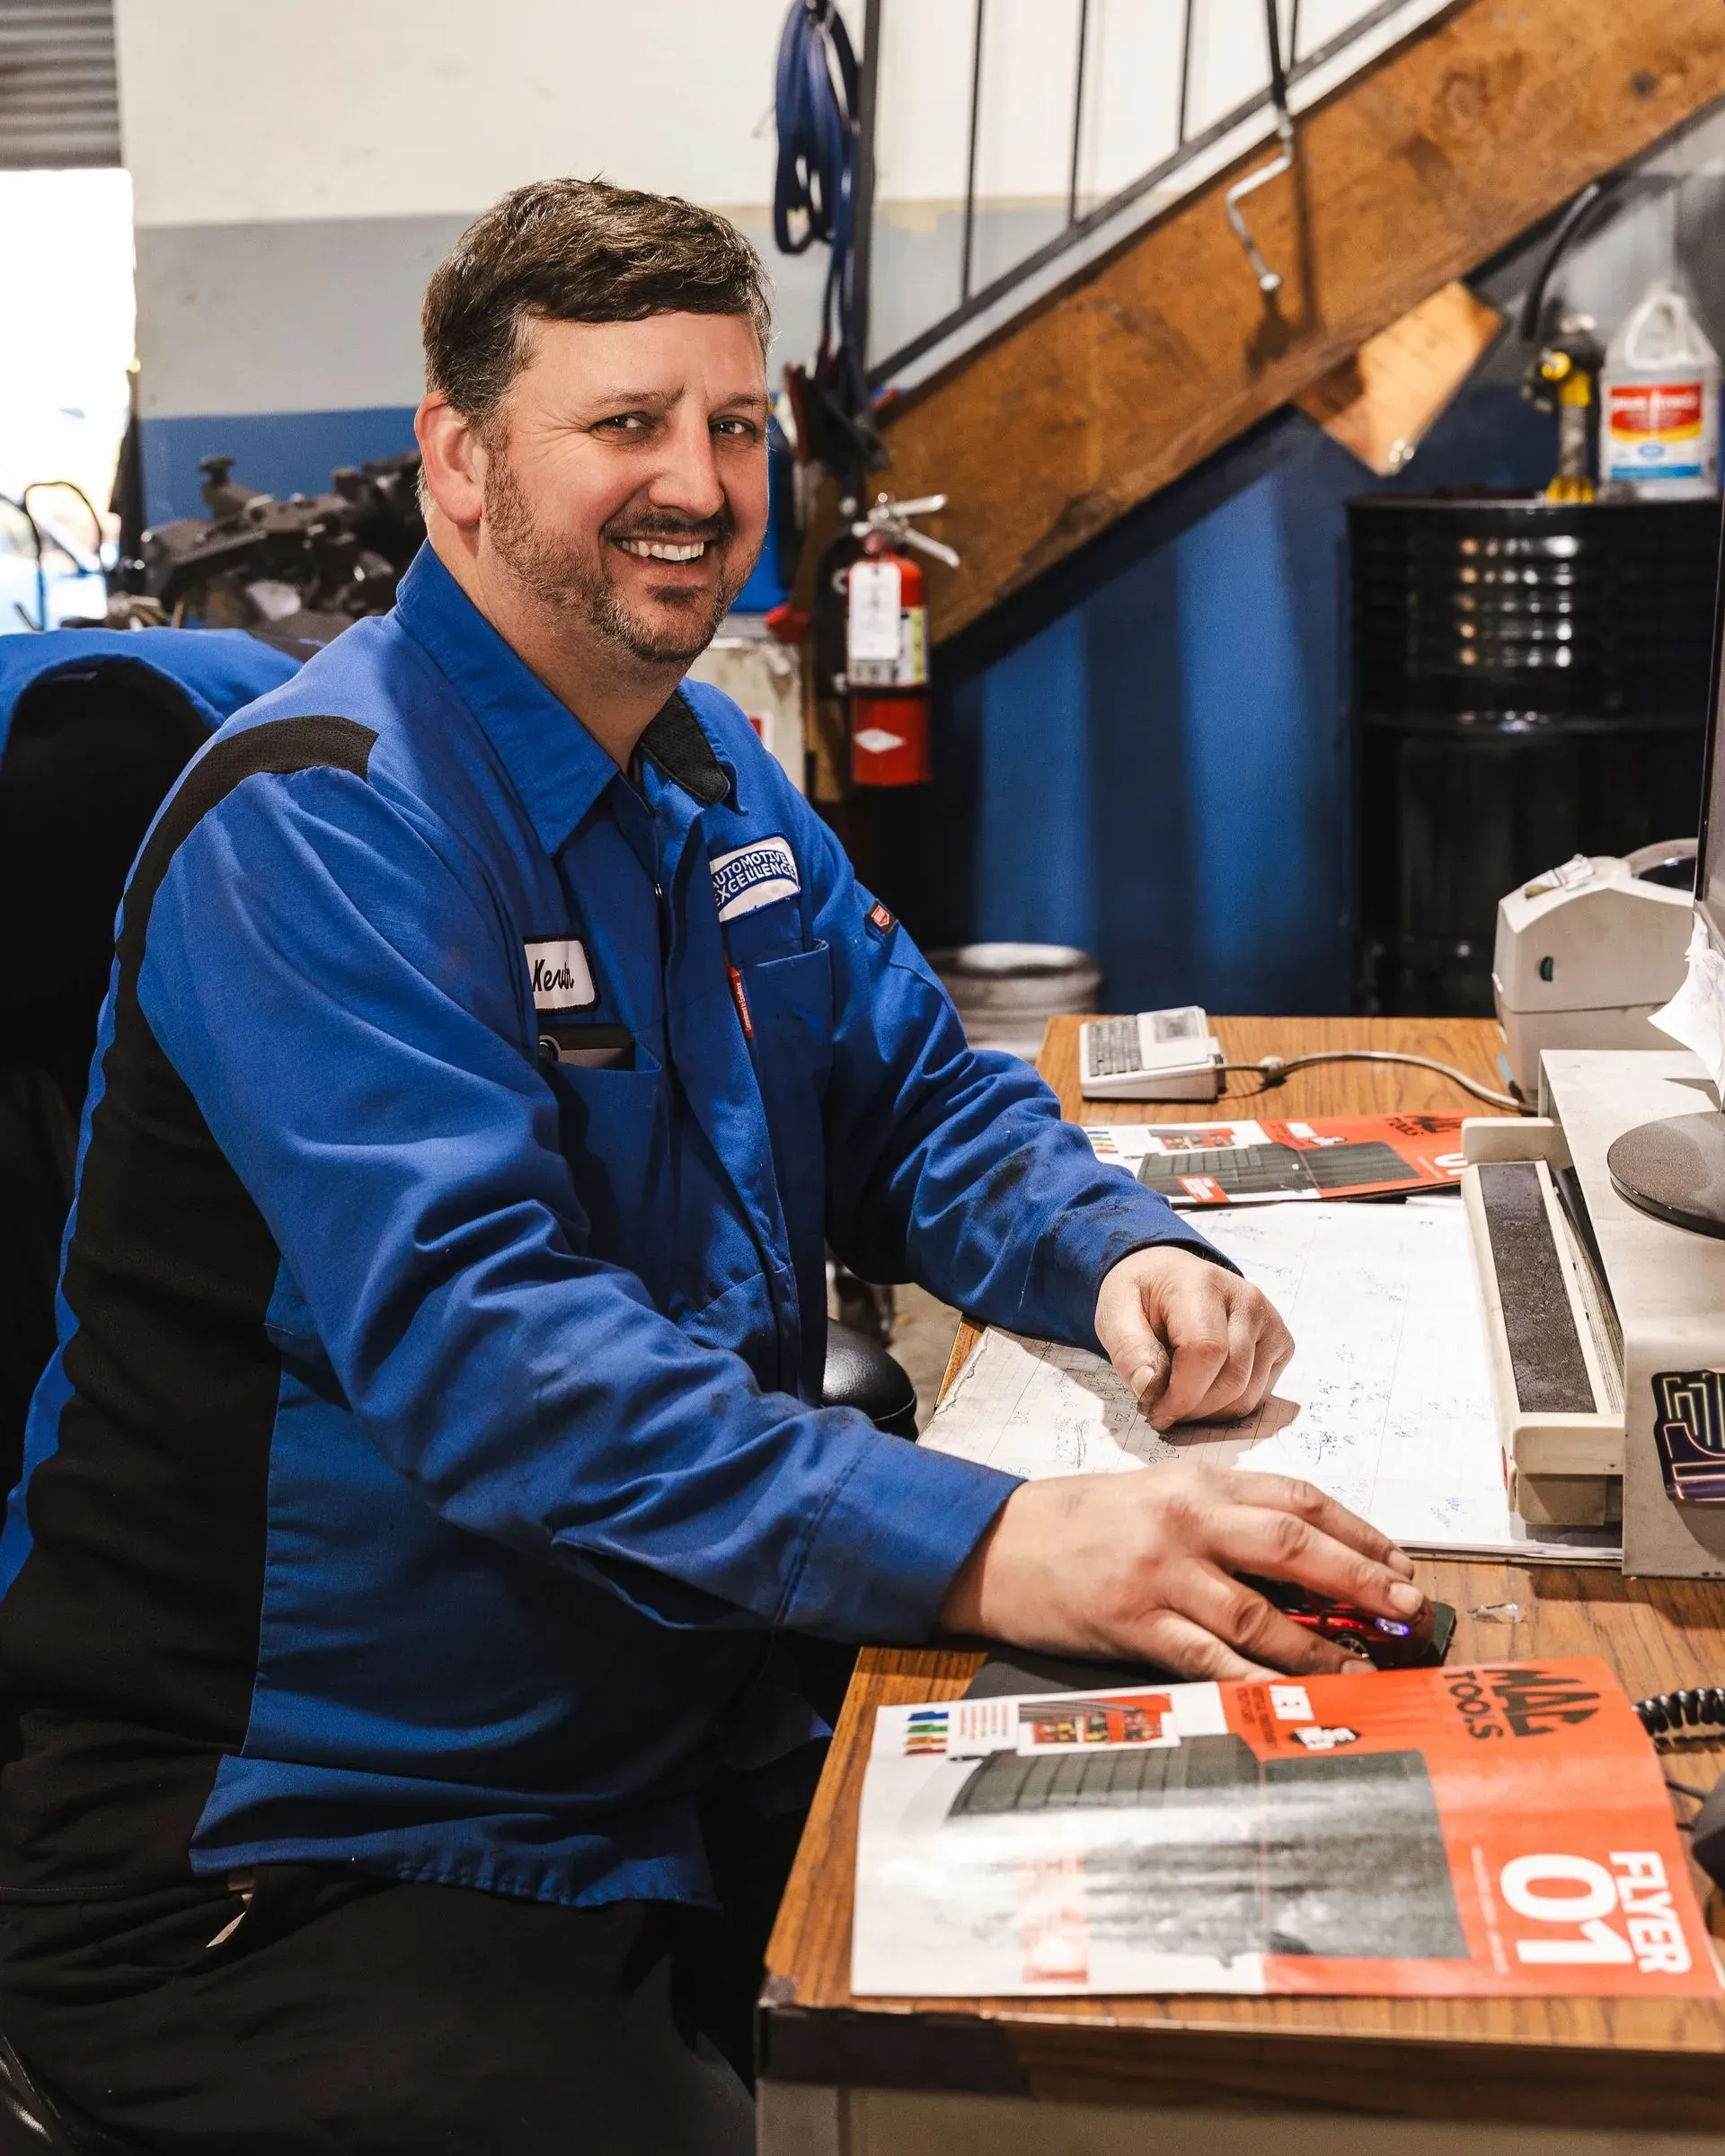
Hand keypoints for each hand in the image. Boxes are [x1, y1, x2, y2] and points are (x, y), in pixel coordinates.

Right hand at [939, 1464, 1423, 1680]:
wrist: (998, 1545)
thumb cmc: (1081, 1521)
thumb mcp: (1155, 1495)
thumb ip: (1221, 1517)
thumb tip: (1301, 1557)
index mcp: (1198, 1484)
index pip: (1298, 1498)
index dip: (1357, 1532)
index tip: (1397, 1561)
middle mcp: (1187, 1522)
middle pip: (1294, 1546)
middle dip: (1360, 1579)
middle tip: (1406, 1607)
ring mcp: (1162, 1575)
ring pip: (1261, 1613)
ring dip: (1320, 1645)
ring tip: (1361, 1668)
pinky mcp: (1136, 1624)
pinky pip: (1210, 1658)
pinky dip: (1256, 1680)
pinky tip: (1290, 1697)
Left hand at [1096, 1247, 1291, 1429]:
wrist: (1167, 1275)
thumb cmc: (1142, 1296)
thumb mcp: (1115, 1314)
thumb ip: (1129, 1351)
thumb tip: (1150, 1389)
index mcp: (1202, 1284)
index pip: (1206, 1351)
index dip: (1182, 1394)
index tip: (1155, 1410)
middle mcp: (1247, 1299)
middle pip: (1232, 1379)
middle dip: (1194, 1409)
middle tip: (1163, 1409)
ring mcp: (1270, 1321)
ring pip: (1249, 1395)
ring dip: (1211, 1412)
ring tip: (1181, 1397)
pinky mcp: (1280, 1342)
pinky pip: (1260, 1394)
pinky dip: (1229, 1405)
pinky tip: (1204, 1389)